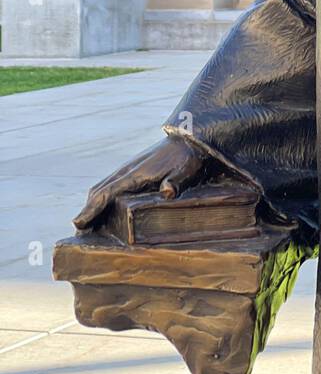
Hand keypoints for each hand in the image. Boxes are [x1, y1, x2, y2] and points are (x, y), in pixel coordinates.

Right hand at [73, 137, 203, 229]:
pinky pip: (110, 185)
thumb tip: (167, 192)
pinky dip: (101, 198)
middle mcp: (126, 171)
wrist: (189, 140)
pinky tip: (104, 209)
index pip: (106, 193)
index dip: (91, 210)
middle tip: (79, 233)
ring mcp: (128, 170)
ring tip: (87, 225)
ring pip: (102, 188)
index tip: (77, 224)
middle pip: (98, 192)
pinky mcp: (132, 171)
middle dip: (87, 211)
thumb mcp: (185, 171)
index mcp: (135, 174)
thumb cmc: (187, 159)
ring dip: (92, 205)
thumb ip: (175, 181)